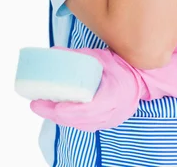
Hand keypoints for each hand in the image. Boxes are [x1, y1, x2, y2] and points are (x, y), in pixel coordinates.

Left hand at [30, 47, 146, 131]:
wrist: (141, 77)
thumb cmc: (122, 66)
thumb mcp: (101, 57)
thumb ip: (78, 56)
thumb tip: (53, 51)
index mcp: (112, 97)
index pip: (85, 109)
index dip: (65, 109)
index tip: (49, 104)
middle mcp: (110, 114)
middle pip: (77, 120)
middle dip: (53, 113)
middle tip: (36, 104)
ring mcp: (109, 121)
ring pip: (79, 124)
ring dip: (59, 117)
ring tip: (42, 106)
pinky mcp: (106, 122)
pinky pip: (84, 124)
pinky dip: (70, 118)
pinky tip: (58, 110)